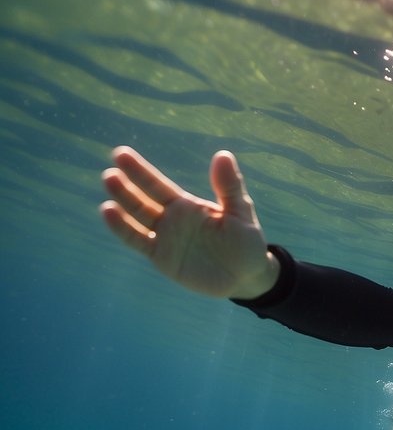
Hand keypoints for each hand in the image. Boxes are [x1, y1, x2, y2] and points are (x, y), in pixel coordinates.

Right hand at [100, 147, 278, 298]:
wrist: (247, 276)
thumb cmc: (246, 242)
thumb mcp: (240, 212)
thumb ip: (230, 186)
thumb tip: (223, 154)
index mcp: (188, 205)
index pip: (158, 184)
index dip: (140, 170)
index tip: (121, 153)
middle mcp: (171, 219)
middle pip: (143, 198)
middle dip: (126, 185)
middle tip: (110, 172)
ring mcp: (164, 238)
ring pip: (138, 217)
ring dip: (122, 202)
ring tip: (109, 187)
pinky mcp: (161, 257)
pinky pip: (137, 241)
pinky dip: (123, 228)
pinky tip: (108, 212)